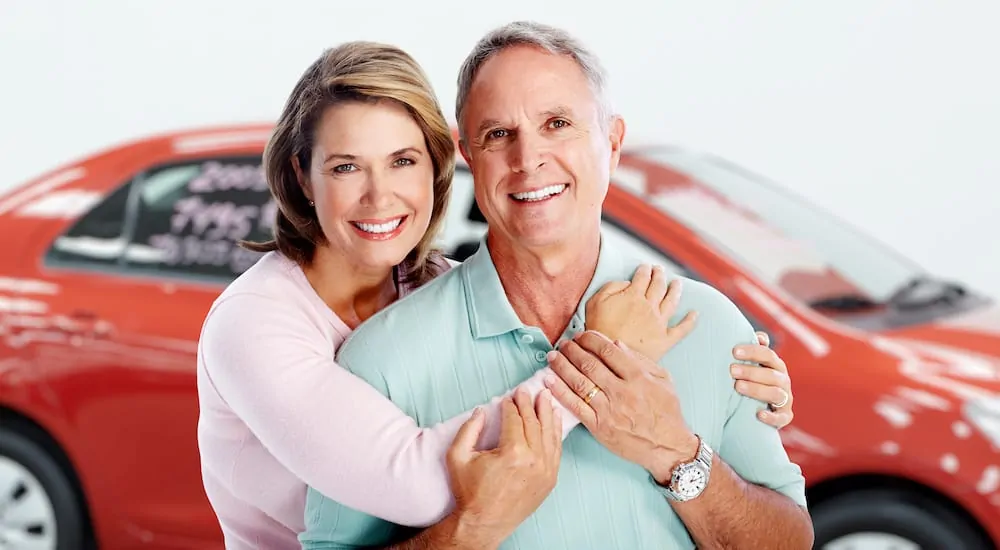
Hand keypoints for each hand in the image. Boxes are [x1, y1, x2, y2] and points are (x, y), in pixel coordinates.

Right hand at [445, 388, 562, 546]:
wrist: (483, 523)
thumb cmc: (469, 492)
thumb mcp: (457, 457)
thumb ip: (468, 429)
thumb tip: (481, 410)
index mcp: (512, 452)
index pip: (515, 419)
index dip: (511, 405)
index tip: (509, 397)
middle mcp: (534, 460)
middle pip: (534, 422)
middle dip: (529, 404)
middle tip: (527, 391)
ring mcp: (546, 470)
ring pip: (549, 434)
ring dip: (547, 413)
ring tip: (546, 397)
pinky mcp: (550, 479)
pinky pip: (556, 450)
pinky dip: (556, 432)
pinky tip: (554, 420)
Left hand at [543, 330, 697, 484]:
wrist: (668, 447)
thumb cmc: (667, 413)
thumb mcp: (664, 381)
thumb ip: (641, 361)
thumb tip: (616, 344)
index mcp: (638, 377)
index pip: (608, 351)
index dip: (591, 340)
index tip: (582, 336)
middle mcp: (621, 392)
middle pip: (589, 364)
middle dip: (572, 350)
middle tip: (564, 344)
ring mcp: (608, 410)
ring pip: (579, 383)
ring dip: (562, 367)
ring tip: (553, 357)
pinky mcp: (599, 427)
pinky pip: (575, 406)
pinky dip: (560, 392)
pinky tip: (550, 381)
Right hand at [585, 264, 696, 360]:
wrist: (607, 357)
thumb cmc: (598, 330)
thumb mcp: (595, 302)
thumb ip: (611, 287)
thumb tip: (627, 283)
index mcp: (633, 296)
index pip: (642, 277)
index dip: (645, 269)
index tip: (645, 266)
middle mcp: (649, 306)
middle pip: (658, 285)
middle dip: (659, 275)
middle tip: (660, 269)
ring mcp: (659, 323)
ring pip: (672, 301)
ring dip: (675, 290)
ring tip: (678, 283)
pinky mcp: (665, 339)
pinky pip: (682, 329)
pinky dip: (690, 321)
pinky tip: (695, 314)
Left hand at [731, 331, 793, 428]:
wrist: (757, 409)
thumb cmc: (752, 380)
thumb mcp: (752, 365)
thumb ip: (754, 350)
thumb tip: (760, 336)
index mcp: (775, 365)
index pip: (767, 354)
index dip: (752, 352)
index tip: (734, 351)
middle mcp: (783, 380)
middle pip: (772, 374)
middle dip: (751, 371)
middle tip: (732, 370)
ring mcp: (785, 399)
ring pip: (776, 393)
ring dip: (757, 390)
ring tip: (738, 387)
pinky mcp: (784, 416)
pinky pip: (781, 418)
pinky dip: (772, 417)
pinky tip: (759, 414)